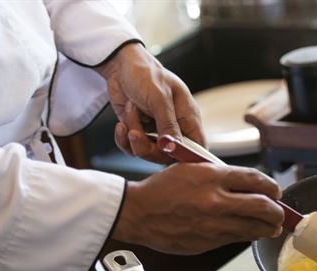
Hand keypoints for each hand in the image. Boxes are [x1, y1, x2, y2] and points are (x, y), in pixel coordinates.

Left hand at [97, 43, 204, 163]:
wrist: (120, 66)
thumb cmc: (146, 74)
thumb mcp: (160, 98)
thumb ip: (168, 123)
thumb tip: (175, 146)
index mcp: (187, 118)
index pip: (197, 146)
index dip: (189, 157)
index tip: (172, 156)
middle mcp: (173, 127)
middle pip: (168, 155)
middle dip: (149, 148)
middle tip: (135, 133)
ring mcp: (155, 131)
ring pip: (147, 152)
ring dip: (133, 136)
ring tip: (130, 112)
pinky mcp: (138, 131)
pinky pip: (131, 147)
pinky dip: (123, 139)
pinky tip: (120, 124)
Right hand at [112, 163, 283, 253]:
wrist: (138, 213)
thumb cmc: (162, 189)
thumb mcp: (191, 169)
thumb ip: (220, 175)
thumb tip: (247, 185)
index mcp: (212, 176)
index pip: (256, 180)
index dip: (272, 187)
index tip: (276, 191)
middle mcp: (216, 201)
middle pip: (263, 207)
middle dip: (278, 211)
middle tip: (281, 213)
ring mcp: (212, 224)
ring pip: (253, 228)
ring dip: (267, 228)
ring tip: (272, 226)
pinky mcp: (207, 242)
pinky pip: (235, 239)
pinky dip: (246, 235)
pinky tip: (248, 232)